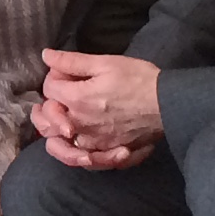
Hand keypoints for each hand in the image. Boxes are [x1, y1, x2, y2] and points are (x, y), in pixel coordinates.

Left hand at [33, 49, 163, 167]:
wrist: (168, 104)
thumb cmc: (139, 80)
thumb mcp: (105, 63)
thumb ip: (72, 61)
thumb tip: (46, 56)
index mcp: (77, 99)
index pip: (49, 89)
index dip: (54, 77)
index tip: (66, 73)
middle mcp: (80, 125)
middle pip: (46, 121)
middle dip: (46, 108)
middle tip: (53, 101)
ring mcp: (92, 142)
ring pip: (60, 145)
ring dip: (55, 133)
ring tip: (61, 122)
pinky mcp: (106, 153)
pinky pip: (81, 160)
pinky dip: (76, 153)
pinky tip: (79, 143)